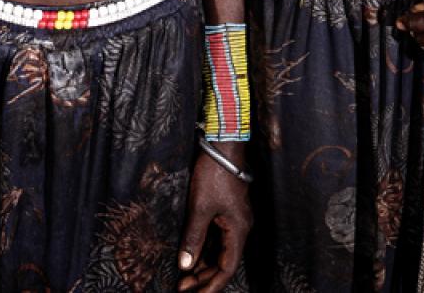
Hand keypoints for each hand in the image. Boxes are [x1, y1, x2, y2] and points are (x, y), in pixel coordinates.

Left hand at [176, 147, 251, 291]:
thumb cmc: (214, 174)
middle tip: (182, 287)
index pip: (228, 268)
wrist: (223, 145)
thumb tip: (185, 266)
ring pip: (220, 251)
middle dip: (205, 278)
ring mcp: (234, 219)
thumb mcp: (200, 207)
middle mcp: (240, 228)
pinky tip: (191, 255)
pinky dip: (205, 249)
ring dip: (203, 265)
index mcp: (239, 230)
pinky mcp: (227, 211)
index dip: (212, 285)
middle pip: (225, 262)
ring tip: (184, 277)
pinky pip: (217, 238)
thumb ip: (193, 238)